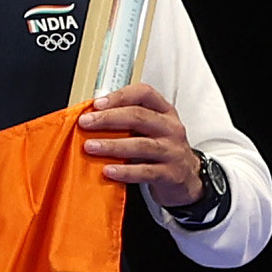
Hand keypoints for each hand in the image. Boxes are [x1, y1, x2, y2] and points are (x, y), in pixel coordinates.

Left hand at [76, 81, 202, 206]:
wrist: (186, 177)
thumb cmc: (159, 149)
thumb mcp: (148, 130)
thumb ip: (125, 121)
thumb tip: (88, 117)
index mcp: (164, 112)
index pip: (144, 94)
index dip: (120, 96)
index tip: (96, 104)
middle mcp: (171, 128)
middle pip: (139, 117)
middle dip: (108, 118)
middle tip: (85, 123)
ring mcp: (173, 151)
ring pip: (142, 145)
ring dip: (112, 145)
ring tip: (90, 146)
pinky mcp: (171, 174)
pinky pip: (146, 171)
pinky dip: (126, 171)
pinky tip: (109, 170)